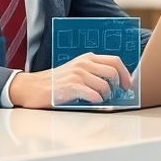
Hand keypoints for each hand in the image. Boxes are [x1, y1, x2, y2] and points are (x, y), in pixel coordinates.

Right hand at [9, 53, 133, 108]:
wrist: (33, 87)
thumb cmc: (57, 82)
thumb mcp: (77, 70)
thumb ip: (94, 71)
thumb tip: (115, 82)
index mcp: (87, 58)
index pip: (115, 60)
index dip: (125, 73)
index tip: (127, 85)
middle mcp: (84, 64)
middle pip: (113, 71)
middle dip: (119, 85)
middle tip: (116, 94)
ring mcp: (77, 74)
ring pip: (104, 85)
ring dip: (106, 95)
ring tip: (101, 99)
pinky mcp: (71, 87)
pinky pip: (93, 95)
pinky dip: (97, 101)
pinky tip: (92, 102)